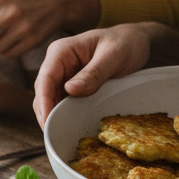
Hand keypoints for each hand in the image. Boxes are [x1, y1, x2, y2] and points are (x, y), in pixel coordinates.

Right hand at [32, 23, 155, 126]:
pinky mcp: (70, 85)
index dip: (44, 102)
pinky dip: (62, 114)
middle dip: (46, 114)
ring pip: (49, 100)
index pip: (45, 79)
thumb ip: (94, 73)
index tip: (48, 122)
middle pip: (43, 92)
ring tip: (60, 135)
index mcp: (61, 51)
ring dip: (53, 116)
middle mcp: (57, 64)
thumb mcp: (114, 55)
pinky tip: (68, 127)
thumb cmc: (126, 43)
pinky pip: (61, 102)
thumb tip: (70, 90)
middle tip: (54, 136)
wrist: (136, 43)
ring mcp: (62, 75)